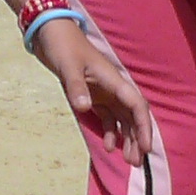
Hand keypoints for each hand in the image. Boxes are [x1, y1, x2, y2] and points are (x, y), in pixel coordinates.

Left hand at [34, 19, 158, 162]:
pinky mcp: (93, 95)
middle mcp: (113, 87)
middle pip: (133, 116)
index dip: (144, 127)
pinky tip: (109, 146)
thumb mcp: (68, 66)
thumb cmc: (63, 45)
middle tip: (136, 162)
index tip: (146, 148)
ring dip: (127, 138)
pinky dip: (111, 132)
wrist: (50, 32)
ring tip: (127, 160)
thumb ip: (76, 87)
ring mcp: (104, 92)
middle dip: (138, 139)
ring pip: (123, 119)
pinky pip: (108, 117)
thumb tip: (85, 108)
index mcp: (114, 79)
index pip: (136, 106)